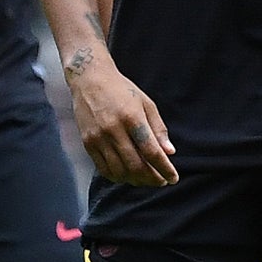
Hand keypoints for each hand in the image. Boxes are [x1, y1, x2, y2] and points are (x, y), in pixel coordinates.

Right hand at [66, 51, 176, 185]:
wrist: (90, 80)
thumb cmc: (122, 90)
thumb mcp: (146, 103)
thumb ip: (158, 129)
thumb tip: (169, 152)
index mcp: (132, 117)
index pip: (151, 151)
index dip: (164, 168)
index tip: (173, 178)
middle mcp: (114, 129)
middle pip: (135, 165)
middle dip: (151, 178)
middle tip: (161, 181)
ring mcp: (98, 138)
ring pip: (119, 170)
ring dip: (135, 180)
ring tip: (146, 179)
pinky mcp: (87, 143)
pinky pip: (103, 168)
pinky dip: (117, 176)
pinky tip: (127, 176)